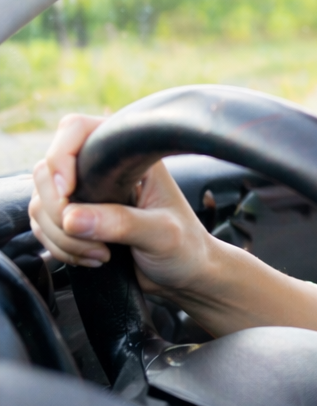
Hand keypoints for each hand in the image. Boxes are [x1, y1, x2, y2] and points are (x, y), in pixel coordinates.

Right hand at [28, 113, 218, 295]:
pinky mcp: (76, 220)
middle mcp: (103, 170)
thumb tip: (71, 218)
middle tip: (91, 238)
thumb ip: (121, 223)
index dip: (60, 156)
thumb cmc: (186, 248)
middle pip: (46, 171)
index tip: (67, 194)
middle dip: (58, 211)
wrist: (185, 275)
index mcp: (129, 157)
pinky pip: (43, 227)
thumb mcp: (163, 234)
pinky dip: (59, 247)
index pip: (77, 130)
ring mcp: (86, 195)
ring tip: (102, 253)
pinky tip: (94, 258)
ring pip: (41, 204)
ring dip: (62, 236)